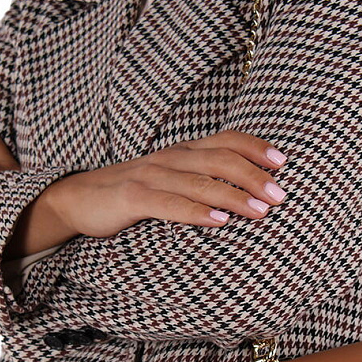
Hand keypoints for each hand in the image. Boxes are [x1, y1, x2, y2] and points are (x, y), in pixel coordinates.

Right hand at [40, 129, 288, 238]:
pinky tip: (220, 221)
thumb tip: (251, 194)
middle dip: (254, 176)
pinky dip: (196, 212)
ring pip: (200, 182)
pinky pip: (170, 204)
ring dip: (234, 196)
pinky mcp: (133, 197)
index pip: (227, 140)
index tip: (283, 162)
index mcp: (185, 151)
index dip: (255, 147)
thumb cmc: (137, 192)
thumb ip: (205, 180)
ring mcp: (152, 176)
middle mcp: (172, 158)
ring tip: (261, 211)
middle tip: (280, 195)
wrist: (78, 198)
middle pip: (221, 159)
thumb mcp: (174, 180)